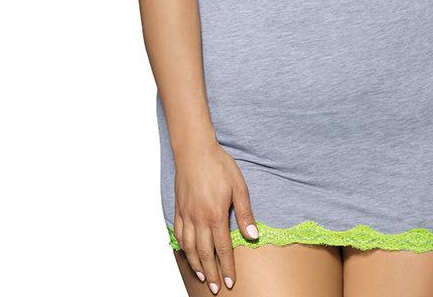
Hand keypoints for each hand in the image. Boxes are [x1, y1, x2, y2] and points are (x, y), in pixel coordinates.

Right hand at [172, 138, 258, 291]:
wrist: (195, 150)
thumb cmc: (219, 165)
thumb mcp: (239, 186)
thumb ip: (245, 213)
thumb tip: (253, 235)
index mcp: (216, 214)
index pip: (222, 249)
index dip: (226, 267)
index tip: (230, 282)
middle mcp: (199, 219)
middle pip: (204, 253)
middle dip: (211, 273)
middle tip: (216, 288)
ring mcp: (187, 214)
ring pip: (189, 248)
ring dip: (196, 265)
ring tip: (203, 277)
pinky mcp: (179, 209)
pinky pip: (179, 234)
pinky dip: (183, 248)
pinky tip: (187, 254)